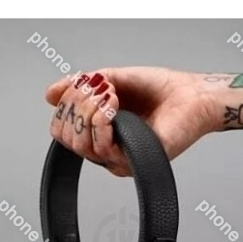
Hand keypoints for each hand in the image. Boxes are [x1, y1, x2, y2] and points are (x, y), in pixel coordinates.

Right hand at [45, 67, 215, 176]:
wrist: (193, 96)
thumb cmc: (161, 89)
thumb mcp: (113, 79)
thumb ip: (81, 86)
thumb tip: (49, 94)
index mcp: (99, 130)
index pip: (61, 128)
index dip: (64, 105)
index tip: (81, 84)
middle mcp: (106, 147)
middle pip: (66, 138)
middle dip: (74, 107)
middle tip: (95, 90)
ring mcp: (119, 157)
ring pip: (80, 145)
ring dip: (89, 113)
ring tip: (109, 96)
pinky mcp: (133, 163)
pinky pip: (102, 150)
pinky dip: (103, 123)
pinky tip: (114, 107)